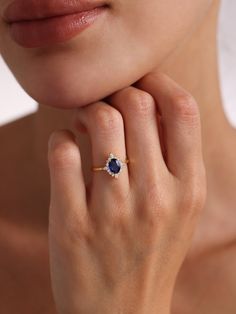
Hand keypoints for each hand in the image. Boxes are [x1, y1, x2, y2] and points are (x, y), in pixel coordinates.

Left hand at [47, 72, 206, 313]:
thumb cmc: (151, 253)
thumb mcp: (180, 209)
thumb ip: (172, 159)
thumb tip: (148, 104)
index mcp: (189, 189)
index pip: (183, 110)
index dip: (159, 82)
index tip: (140, 81)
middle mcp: (156, 197)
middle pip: (136, 106)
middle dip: (116, 93)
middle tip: (106, 103)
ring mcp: (113, 211)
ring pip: (99, 120)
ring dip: (87, 111)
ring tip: (84, 123)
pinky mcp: (72, 223)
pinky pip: (63, 151)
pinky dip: (61, 138)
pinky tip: (67, 147)